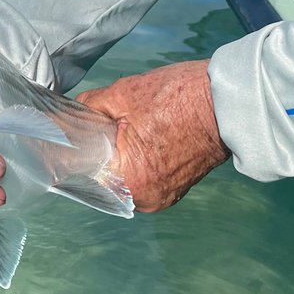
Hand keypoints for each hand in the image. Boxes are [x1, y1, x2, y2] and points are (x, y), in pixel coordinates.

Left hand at [76, 60, 230, 212]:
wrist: (228, 102)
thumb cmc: (180, 97)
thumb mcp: (123, 94)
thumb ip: (88, 108)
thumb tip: (69, 115)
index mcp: (126, 180)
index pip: (78, 170)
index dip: (69, 147)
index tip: (64, 131)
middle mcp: (142, 199)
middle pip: (99, 177)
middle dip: (93, 151)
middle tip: (94, 123)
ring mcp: (160, 197)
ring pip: (120, 178)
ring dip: (115, 156)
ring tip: (120, 128)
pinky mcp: (173, 190)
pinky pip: (140, 178)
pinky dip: (134, 161)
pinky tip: (138, 137)